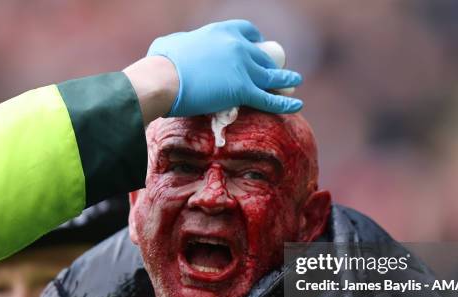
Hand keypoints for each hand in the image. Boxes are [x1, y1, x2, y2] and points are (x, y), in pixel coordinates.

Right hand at [147, 19, 302, 116]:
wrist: (163, 78)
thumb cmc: (160, 63)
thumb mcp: (172, 44)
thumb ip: (181, 45)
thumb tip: (175, 52)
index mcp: (221, 31)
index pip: (248, 31)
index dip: (256, 41)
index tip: (259, 47)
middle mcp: (237, 46)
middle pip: (262, 55)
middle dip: (271, 63)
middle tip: (275, 71)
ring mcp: (243, 68)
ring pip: (272, 75)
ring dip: (287, 78)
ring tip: (296, 81)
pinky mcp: (243, 90)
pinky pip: (270, 97)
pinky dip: (286, 102)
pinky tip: (297, 103)